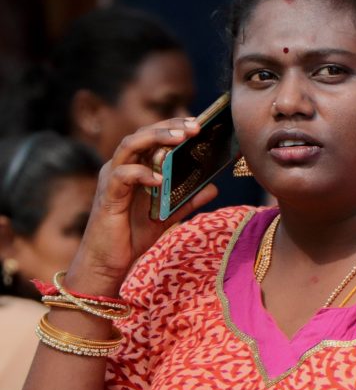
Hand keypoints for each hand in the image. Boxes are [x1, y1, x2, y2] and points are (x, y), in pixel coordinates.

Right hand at [66, 118, 217, 293]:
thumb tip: (213, 188)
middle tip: (194, 126)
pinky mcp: (107, 196)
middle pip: (142, 135)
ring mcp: (111, 180)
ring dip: (155, 139)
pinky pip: (122, 176)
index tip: (198, 124)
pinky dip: (142, 174)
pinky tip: (161, 179)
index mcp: (133, 168)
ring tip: (179, 139)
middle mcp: (120, 168)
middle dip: (168, 127)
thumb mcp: (167, 217)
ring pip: (129, 146)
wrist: (108, 265)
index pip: (152, 138)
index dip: (173, 127)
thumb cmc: (132, 238)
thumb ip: (187, 201)